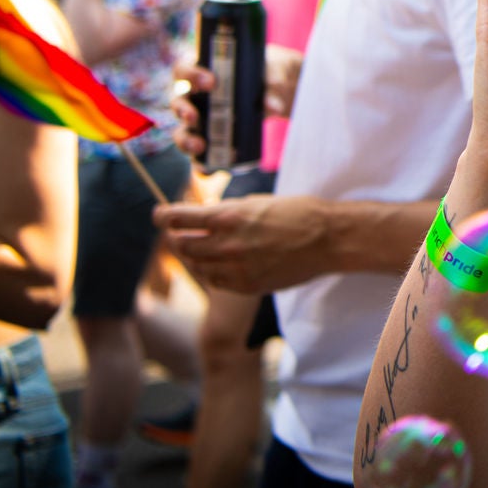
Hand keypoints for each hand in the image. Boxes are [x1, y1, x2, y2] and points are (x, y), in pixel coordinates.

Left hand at [154, 193, 331, 293]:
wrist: (328, 239)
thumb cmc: (297, 213)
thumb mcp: (257, 202)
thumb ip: (227, 211)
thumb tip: (203, 216)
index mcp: (228, 217)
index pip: (178, 219)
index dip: (163, 216)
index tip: (159, 215)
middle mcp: (227, 244)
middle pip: (181, 245)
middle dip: (178, 237)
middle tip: (181, 233)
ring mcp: (236, 268)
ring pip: (197, 266)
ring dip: (195, 256)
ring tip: (204, 248)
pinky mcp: (247, 285)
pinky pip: (216, 281)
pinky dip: (212, 272)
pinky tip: (221, 264)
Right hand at [171, 46, 305, 160]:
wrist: (277, 89)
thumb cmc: (267, 72)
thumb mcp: (272, 71)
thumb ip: (273, 83)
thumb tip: (273, 106)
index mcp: (203, 71)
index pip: (183, 69)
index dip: (190, 74)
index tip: (210, 82)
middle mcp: (195, 96)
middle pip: (177, 102)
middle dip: (182, 110)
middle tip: (194, 117)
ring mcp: (201, 120)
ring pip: (181, 130)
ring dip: (185, 139)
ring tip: (199, 146)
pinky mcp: (210, 140)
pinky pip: (198, 155)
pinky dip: (199, 164)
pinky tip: (207, 170)